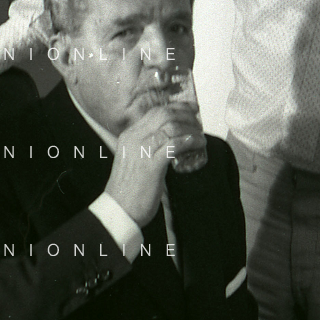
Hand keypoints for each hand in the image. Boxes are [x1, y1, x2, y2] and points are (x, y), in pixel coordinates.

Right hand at [105, 103, 204, 226]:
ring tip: (200, 137)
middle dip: (186, 115)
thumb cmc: (129, 190)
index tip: (191, 111)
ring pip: (171, 127)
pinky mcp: (151, 165)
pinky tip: (198, 144)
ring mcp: (142, 150)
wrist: (119, 210)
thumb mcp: (135, 160)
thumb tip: (171, 140)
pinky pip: (174, 145)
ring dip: (190, 129)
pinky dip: (189, 141)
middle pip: (164, 115)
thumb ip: (149, 147)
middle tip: (198, 124)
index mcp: (129, 136)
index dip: (176, 108)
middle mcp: (134, 138)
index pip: (155, 112)